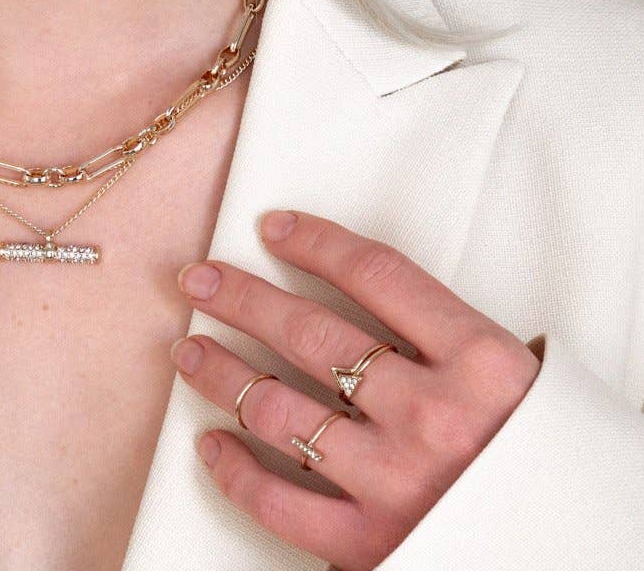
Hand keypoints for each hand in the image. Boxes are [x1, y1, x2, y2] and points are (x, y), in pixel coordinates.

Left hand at [170, 208, 540, 570]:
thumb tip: (353, 284)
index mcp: (481, 364)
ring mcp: (399, 484)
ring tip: (189, 349)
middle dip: (242, 298)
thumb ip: (444, 333)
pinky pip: (281, 504)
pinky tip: (212, 444)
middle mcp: (435, 418)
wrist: (578, 553)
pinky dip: (236, 472)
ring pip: (281, 411)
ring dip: (223, 374)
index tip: (272, 228)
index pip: (376, 275)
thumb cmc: (545, 458)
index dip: (314, 243)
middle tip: (197, 280)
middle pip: (311, 334)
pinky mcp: (373, 545)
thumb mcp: (515, 378)